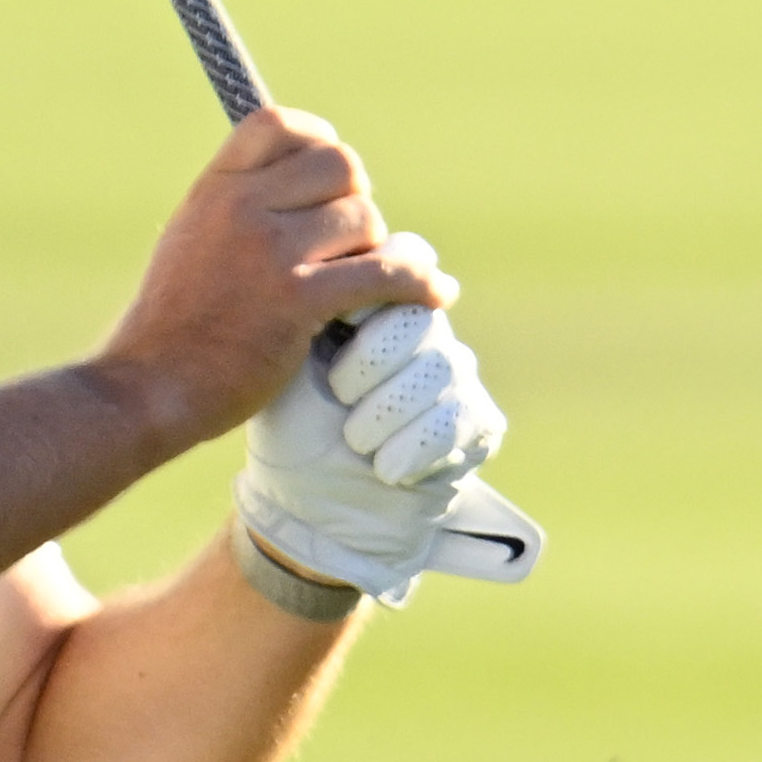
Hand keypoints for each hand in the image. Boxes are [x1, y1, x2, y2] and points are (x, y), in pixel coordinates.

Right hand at [92, 109, 447, 452]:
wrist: (149, 386)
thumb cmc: (172, 325)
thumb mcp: (190, 239)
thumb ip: (239, 208)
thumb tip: (310, 193)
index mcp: (213, 188)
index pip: (279, 123)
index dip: (317, 141)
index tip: (328, 179)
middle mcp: (238, 207)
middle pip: (340, 166)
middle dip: (355, 202)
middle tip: (344, 244)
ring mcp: (268, 251)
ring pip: (365, 219)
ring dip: (375, 249)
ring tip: (356, 281)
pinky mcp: (297, 299)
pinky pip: (385, 273)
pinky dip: (419, 283)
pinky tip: (435, 294)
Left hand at [239, 253, 508, 607]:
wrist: (307, 503)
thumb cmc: (289, 425)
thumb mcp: (284, 358)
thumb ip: (305, 302)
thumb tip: (313, 258)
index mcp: (378, 303)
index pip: (399, 262)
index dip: (368, 293)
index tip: (332, 324)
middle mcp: (423, 332)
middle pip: (419, 316)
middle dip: (375, 358)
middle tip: (338, 392)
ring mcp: (454, 375)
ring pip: (441, 367)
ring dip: (389, 409)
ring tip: (353, 437)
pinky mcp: (477, 424)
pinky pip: (459, 417)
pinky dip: (414, 445)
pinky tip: (384, 466)